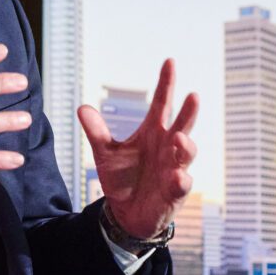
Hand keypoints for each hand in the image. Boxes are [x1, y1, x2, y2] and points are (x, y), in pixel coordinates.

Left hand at [76, 58, 197, 240]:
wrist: (126, 212)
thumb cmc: (122, 178)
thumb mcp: (105, 153)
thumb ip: (97, 131)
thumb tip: (82, 108)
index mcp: (153, 132)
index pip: (162, 104)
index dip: (166, 84)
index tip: (169, 62)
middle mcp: (167, 147)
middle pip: (182, 125)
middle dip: (188, 112)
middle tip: (193, 95)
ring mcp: (174, 168)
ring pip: (186, 154)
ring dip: (186, 146)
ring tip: (179, 139)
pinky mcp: (174, 192)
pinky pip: (181, 184)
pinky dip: (180, 180)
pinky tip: (177, 177)